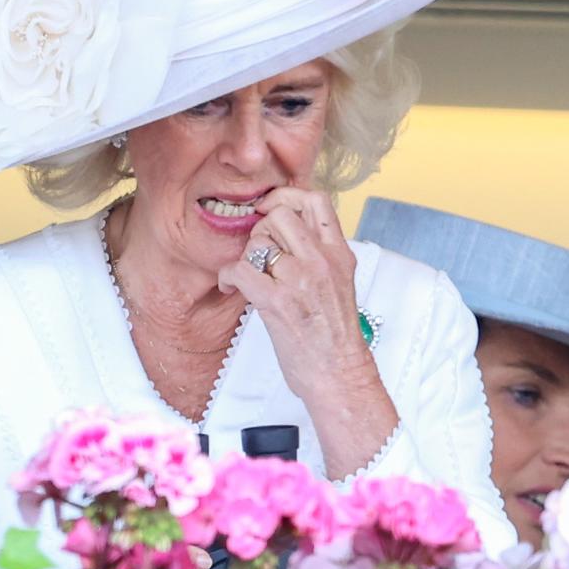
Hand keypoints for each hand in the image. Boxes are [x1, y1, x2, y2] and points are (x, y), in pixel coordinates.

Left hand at [217, 185, 398, 477]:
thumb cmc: (334, 335)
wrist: (339, 373)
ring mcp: (300, 280)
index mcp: (339, 253)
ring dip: (245, 255)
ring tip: (247, 275)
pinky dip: (228, 277)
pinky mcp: (277, 302)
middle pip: (280, 214)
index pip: (316, 199)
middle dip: (261, 229)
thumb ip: (320, 253)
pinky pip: (240, 270)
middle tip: (259, 253)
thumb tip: (288, 232)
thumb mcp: (340, 282)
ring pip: (258, 240)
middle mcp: (321, 261)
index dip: (286, 195)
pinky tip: (231, 287)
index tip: (270, 208)